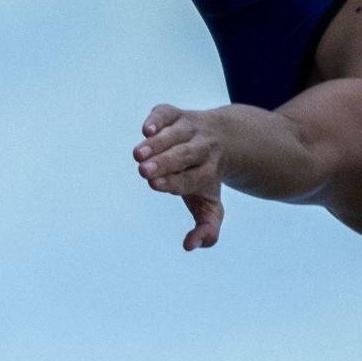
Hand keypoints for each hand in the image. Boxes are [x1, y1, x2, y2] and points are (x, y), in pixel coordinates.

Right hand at [133, 103, 228, 250]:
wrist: (224, 139)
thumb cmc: (207, 179)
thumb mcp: (211, 206)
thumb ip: (207, 230)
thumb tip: (190, 247)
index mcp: (209, 172)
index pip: (192, 178)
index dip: (174, 181)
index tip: (156, 185)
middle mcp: (202, 148)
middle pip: (185, 155)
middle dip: (165, 163)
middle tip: (144, 172)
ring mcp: (189, 128)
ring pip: (175, 134)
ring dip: (156, 144)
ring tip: (137, 155)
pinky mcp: (176, 114)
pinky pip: (168, 114)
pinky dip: (158, 119)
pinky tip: (147, 129)